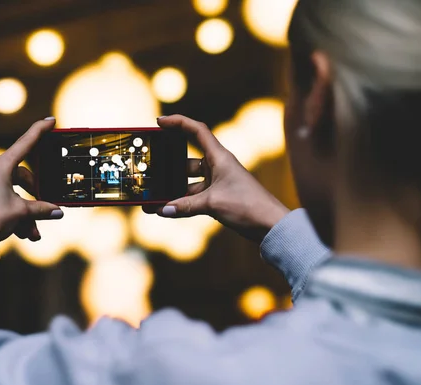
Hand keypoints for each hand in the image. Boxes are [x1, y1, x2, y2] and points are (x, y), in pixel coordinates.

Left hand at [0, 118, 62, 241]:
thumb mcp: (21, 213)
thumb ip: (41, 210)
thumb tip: (58, 212)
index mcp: (0, 167)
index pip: (25, 143)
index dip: (40, 131)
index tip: (51, 120)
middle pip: (22, 177)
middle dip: (35, 196)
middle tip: (44, 209)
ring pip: (12, 193)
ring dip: (25, 213)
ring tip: (32, 232)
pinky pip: (1, 200)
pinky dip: (13, 215)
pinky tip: (21, 233)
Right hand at [145, 115, 288, 242]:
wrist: (271, 226)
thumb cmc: (248, 206)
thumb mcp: (213, 204)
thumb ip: (185, 206)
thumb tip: (162, 210)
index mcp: (219, 157)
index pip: (196, 130)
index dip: (178, 122)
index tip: (159, 123)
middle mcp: (217, 166)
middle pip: (186, 160)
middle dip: (167, 166)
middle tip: (149, 169)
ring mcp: (217, 182)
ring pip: (187, 181)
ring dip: (172, 190)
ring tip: (152, 198)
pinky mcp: (218, 197)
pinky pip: (193, 196)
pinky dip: (181, 202)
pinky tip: (166, 210)